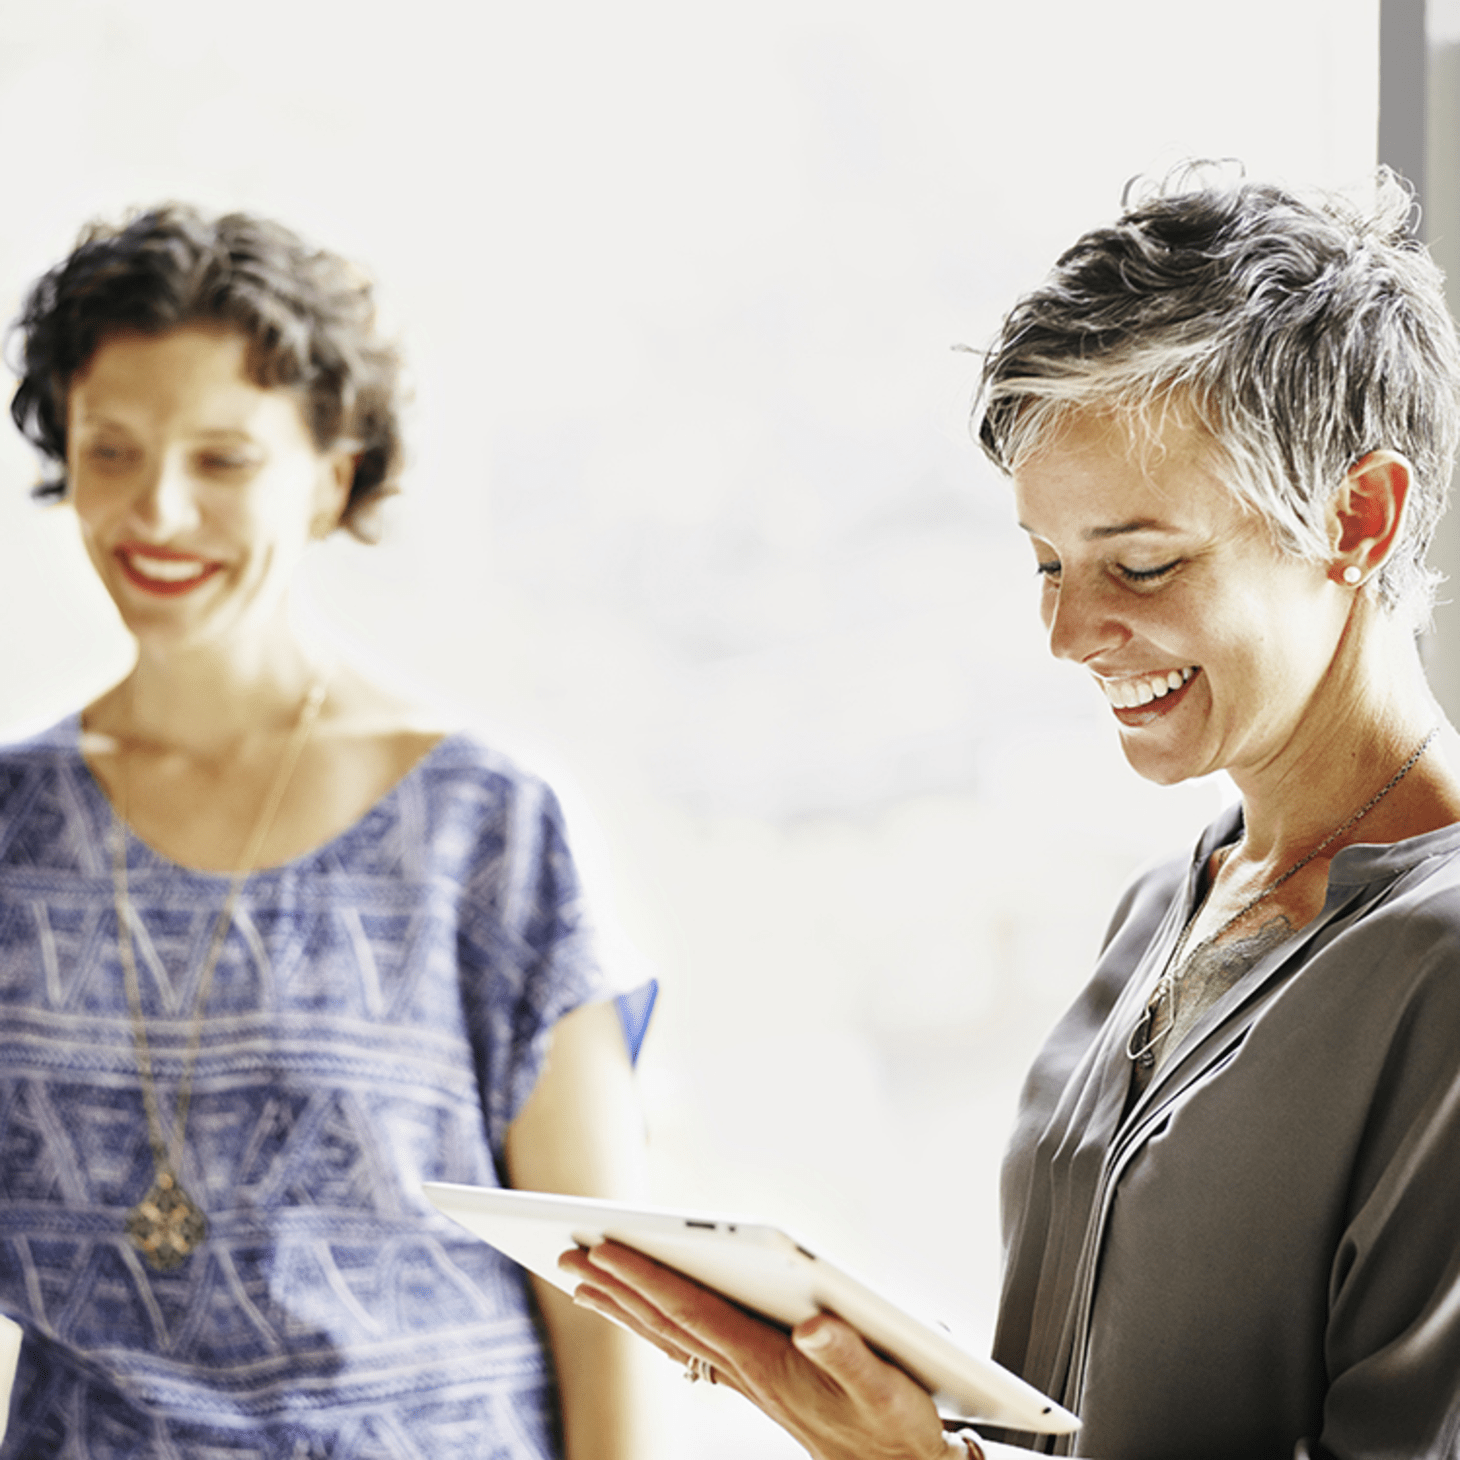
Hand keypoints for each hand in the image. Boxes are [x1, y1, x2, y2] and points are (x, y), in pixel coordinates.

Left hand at [559, 1240, 953, 1459]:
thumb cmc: (892, 1423)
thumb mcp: (883, 1386)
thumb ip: (847, 1353)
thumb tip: (811, 1326)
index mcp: (765, 1361)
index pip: (690, 1311)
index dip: (645, 1277)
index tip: (603, 1249)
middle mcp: (744, 1370)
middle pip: (665, 1321)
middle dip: (616, 1286)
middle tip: (568, 1256)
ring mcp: (744, 1378)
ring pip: (669, 1336)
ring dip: (625, 1306)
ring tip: (584, 1283)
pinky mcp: (755, 1380)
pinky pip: (689, 1345)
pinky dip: (656, 1323)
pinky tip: (643, 1315)